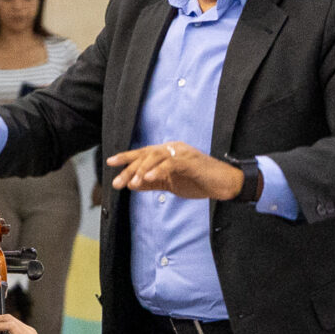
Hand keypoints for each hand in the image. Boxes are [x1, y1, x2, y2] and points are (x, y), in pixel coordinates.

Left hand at [107, 140, 245, 200]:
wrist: (225, 184)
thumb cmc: (199, 182)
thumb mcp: (171, 184)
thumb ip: (153, 183)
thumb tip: (132, 184)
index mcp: (168, 152)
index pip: (143, 153)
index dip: (126, 157)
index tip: (110, 163)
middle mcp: (173, 148)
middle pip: (146, 155)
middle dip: (130, 168)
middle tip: (117, 182)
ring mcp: (182, 153)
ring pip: (156, 157)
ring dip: (142, 170)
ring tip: (132, 182)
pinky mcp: (191, 161)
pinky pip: (171, 164)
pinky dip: (159, 170)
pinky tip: (148, 179)